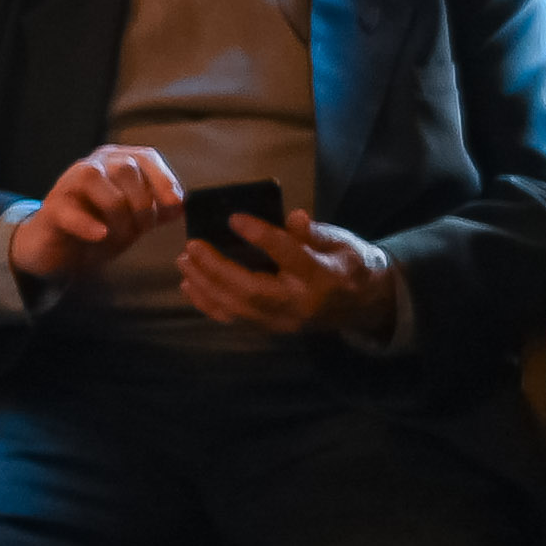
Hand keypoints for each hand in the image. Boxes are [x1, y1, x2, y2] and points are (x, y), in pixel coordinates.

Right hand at [8, 144, 187, 279]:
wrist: (60, 252)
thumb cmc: (101, 229)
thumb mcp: (136, 218)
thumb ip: (158, 208)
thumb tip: (179, 204)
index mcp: (116, 163)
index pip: (145, 157)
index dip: (163, 180)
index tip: (174, 205)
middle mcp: (92, 166)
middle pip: (125, 169)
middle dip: (142, 204)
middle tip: (142, 230)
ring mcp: (68, 185)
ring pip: (97, 182)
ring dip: (117, 215)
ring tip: (118, 236)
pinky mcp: (51, 209)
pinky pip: (71, 211)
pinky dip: (89, 225)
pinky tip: (100, 235)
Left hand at [179, 204, 404, 346]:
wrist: (360, 303)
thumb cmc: (347, 264)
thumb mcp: (341, 243)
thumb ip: (315, 233)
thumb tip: (294, 216)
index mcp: (324, 276)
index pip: (290, 256)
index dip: (262, 236)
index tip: (234, 218)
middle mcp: (301, 303)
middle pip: (254, 291)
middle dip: (217, 269)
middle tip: (192, 245)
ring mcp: (284, 320)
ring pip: (239, 308)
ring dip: (206, 285)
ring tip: (184, 261)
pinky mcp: (271, 328)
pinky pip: (235, 319)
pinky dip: (208, 303)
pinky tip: (189, 284)